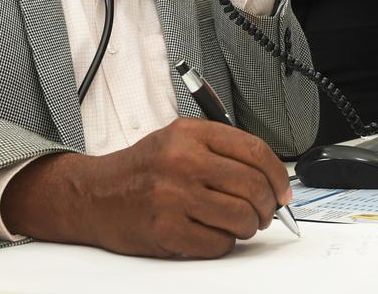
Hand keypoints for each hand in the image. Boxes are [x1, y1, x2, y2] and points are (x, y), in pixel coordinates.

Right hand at [1, 118, 292, 258]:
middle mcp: (183, 161)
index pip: (255, 151)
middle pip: (253, 186)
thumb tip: (272, 179)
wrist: (94, 194)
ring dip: (248, 227)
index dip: (279, 175)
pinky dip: (224, 243)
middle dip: (267, 206)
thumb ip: (222, 152)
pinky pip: (219, 243)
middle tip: (264, 212)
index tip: (283, 190)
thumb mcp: (178, 140)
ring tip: (238, 224)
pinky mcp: (166, 229)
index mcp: (190, 134)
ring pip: (242, 218)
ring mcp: (174, 196)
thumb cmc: (142, 170)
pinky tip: (212, 233)